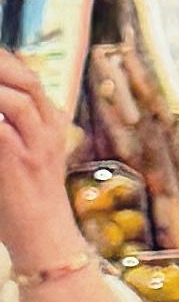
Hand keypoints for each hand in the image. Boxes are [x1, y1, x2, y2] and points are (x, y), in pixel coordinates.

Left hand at [0, 55, 85, 278]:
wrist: (45, 239)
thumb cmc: (25, 200)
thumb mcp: (26, 156)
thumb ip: (12, 130)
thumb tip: (1, 110)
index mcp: (51, 125)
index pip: (29, 78)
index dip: (5, 62)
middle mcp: (49, 131)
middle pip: (28, 81)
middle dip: (1, 66)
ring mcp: (37, 147)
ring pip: (20, 100)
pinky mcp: (19, 165)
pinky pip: (2, 131)